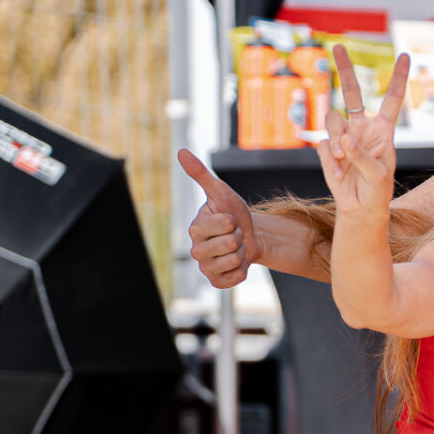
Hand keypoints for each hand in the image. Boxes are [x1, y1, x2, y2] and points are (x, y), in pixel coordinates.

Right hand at [178, 149, 258, 288]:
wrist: (251, 237)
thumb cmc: (234, 213)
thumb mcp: (221, 192)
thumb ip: (201, 174)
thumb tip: (182, 152)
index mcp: (195, 228)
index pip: (223, 224)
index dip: (233, 221)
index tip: (230, 220)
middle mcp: (195, 249)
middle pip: (229, 244)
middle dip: (240, 237)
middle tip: (235, 235)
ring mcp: (205, 267)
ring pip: (234, 260)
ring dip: (242, 253)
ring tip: (236, 248)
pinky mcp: (216, 281)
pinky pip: (234, 278)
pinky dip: (242, 270)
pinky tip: (237, 263)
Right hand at [318, 49, 407, 216]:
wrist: (359, 208)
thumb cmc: (377, 191)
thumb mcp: (378, 174)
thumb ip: (362, 155)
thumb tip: (344, 138)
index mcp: (383, 130)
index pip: (391, 98)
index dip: (398, 77)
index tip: (404, 55)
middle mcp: (362, 127)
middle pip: (352, 91)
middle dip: (345, 68)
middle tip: (338, 45)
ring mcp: (343, 135)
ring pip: (332, 120)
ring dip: (338, 140)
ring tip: (346, 162)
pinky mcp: (328, 147)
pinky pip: (324, 144)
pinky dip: (331, 160)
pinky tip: (339, 173)